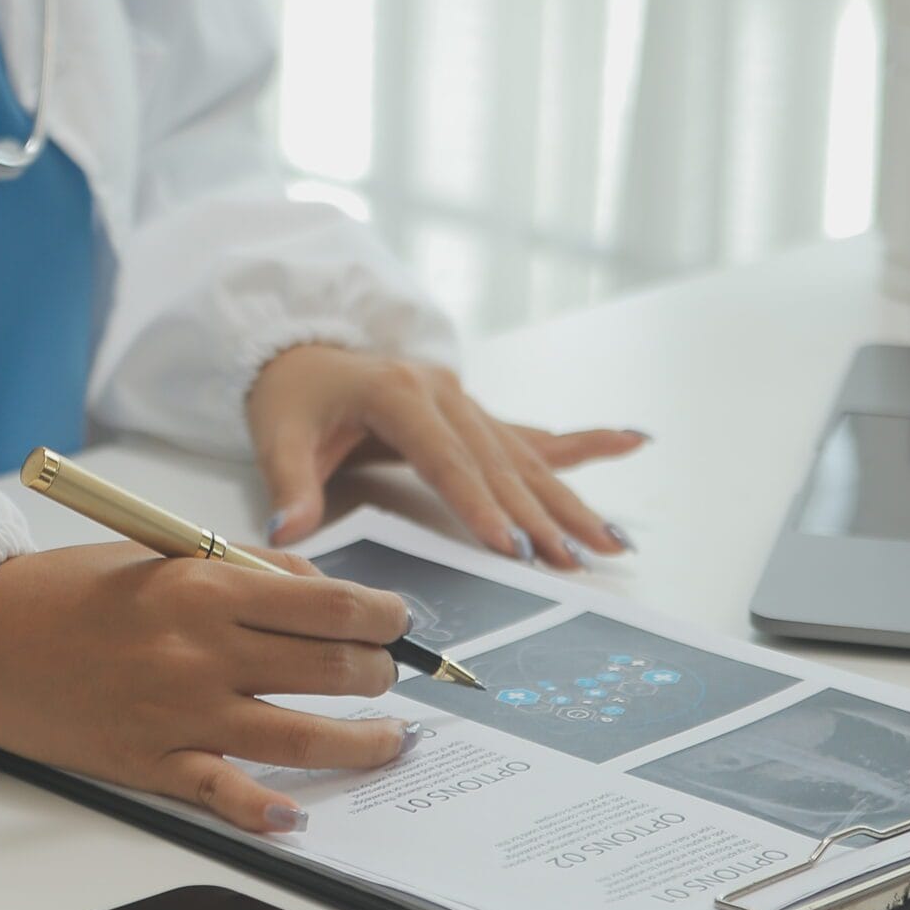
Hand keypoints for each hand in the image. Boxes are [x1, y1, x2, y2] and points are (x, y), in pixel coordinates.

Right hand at [0, 542, 415, 832]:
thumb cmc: (72, 590)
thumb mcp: (163, 553)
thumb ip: (244, 569)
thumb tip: (320, 590)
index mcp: (207, 588)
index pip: (329, 605)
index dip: (382, 616)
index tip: (398, 621)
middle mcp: (203, 651)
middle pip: (329, 669)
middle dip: (378, 674)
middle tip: (386, 674)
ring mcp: (181, 713)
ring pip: (301, 737)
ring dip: (360, 742)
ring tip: (387, 740)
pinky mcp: (153, 763)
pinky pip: (227, 794)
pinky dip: (269, 810)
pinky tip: (301, 816)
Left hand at [247, 344, 646, 568]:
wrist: (302, 349)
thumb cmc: (292, 396)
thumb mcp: (276, 436)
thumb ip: (288, 485)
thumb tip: (288, 534)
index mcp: (398, 394)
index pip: (444, 459)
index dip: (477, 504)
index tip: (507, 545)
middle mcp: (443, 392)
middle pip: (497, 464)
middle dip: (537, 516)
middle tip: (571, 561)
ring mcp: (465, 400)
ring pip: (524, 457)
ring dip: (567, 501)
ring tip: (609, 541)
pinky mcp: (475, 413)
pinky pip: (533, 434)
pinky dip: (584, 443)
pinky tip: (633, 442)